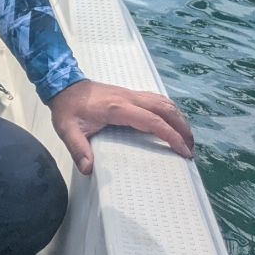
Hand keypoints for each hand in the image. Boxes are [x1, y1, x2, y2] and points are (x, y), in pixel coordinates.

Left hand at [49, 78, 193, 174]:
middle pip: (164, 108)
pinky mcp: (128, 93)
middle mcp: (129, 97)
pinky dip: (168, 110)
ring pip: (162, 100)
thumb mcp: (67, 129)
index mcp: (118, 108)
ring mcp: (130, 93)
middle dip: (182, 127)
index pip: (152, 121)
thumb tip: (89, 169)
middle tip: (191, 148)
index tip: (184, 152)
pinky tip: (171, 121)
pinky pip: (155, 98)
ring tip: (186, 137)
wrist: (62, 85)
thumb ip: (78, 149)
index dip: (171, 136)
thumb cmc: (67, 109)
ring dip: (178, 117)